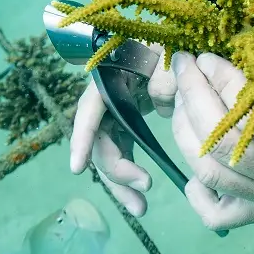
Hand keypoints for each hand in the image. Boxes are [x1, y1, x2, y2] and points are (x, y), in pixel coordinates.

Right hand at [69, 46, 175, 216]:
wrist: (177, 45)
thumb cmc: (169, 46)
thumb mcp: (169, 55)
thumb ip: (165, 76)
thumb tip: (157, 102)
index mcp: (110, 77)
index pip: (90, 108)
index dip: (83, 137)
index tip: (77, 167)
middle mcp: (105, 98)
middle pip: (99, 140)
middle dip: (115, 171)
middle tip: (143, 189)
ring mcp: (114, 113)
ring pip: (108, 153)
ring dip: (120, 182)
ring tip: (140, 208)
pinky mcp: (126, 123)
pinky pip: (122, 151)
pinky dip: (129, 171)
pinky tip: (140, 192)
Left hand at [170, 52, 253, 231]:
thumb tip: (230, 56)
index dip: (223, 80)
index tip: (208, 58)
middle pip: (225, 142)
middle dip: (194, 98)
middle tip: (185, 69)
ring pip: (211, 174)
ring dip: (185, 133)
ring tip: (180, 103)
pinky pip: (216, 214)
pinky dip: (195, 189)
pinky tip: (194, 160)